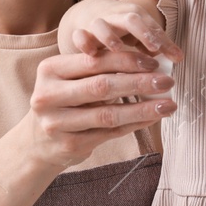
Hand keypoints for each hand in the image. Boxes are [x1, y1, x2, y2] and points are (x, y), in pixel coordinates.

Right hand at [25, 49, 176, 168]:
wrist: (37, 142)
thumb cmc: (64, 102)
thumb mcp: (70, 79)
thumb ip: (99, 68)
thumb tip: (148, 62)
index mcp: (49, 70)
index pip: (94, 61)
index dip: (126, 60)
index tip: (154, 62)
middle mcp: (48, 95)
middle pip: (102, 86)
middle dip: (139, 83)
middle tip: (167, 82)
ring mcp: (57, 123)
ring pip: (108, 114)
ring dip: (143, 109)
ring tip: (168, 105)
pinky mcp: (69, 145)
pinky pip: (110, 133)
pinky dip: (135, 124)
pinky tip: (152, 118)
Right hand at [66, 6, 182, 62]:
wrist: (91, 13)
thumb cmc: (123, 27)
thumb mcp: (142, 33)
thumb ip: (158, 44)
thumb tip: (179, 58)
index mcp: (136, 15)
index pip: (152, 25)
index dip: (162, 38)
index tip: (174, 55)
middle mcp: (117, 17)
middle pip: (131, 19)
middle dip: (142, 31)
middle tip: (153, 47)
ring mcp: (97, 23)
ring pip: (102, 25)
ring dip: (110, 36)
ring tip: (118, 49)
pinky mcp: (81, 33)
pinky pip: (80, 35)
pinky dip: (83, 42)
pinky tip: (89, 53)